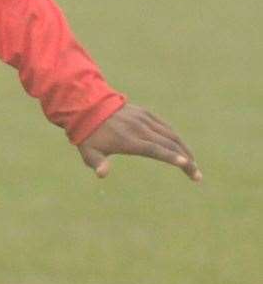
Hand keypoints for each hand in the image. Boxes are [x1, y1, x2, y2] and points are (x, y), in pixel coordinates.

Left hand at [77, 103, 199, 181]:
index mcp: (128, 140)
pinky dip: (176, 138)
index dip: (170, 157)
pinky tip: (182, 148)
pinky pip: (165, 127)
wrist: (88, 107)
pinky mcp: (146, 114)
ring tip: (193, 165)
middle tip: (197, 176)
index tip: (186, 164)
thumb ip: (97, 164)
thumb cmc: (89, 136)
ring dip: (185, 150)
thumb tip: (101, 175)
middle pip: (169, 145)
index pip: (154, 149)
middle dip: (186, 160)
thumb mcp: (89, 152)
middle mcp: (140, 129)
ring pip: (171, 135)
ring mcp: (144, 120)